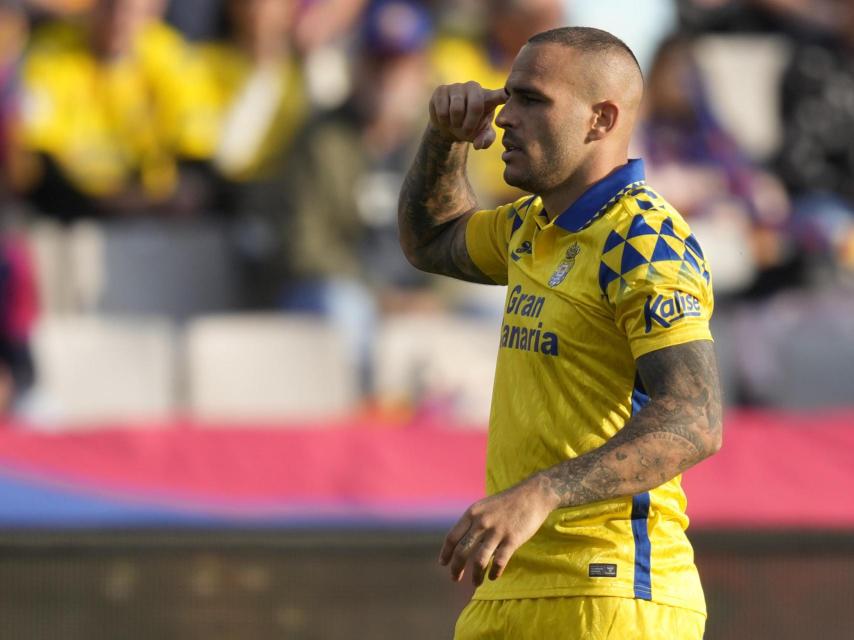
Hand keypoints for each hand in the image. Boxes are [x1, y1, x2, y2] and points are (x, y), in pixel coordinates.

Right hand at [428, 82, 507, 149]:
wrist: (448, 124)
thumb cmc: (470, 127)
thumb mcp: (481, 135)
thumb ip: (485, 140)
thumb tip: (479, 144)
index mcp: (489, 97)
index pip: (501, 94)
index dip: (506, 94)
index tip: (510, 93)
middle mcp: (474, 88)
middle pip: (475, 105)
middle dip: (470, 124)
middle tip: (466, 132)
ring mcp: (457, 87)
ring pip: (456, 109)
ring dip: (455, 123)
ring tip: (456, 124)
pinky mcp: (442, 90)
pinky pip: (442, 109)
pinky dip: (444, 120)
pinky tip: (445, 119)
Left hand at [439, 475, 556, 585]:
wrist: (533, 494)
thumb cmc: (507, 502)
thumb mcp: (484, 506)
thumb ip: (473, 522)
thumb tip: (463, 542)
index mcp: (472, 513)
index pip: (452, 537)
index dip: (446, 553)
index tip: (443, 564)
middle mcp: (481, 522)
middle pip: (462, 551)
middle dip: (456, 568)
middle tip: (455, 578)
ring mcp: (497, 531)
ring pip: (479, 560)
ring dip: (475, 575)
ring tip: (475, 583)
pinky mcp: (512, 539)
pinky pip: (499, 562)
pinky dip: (494, 572)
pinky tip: (493, 577)